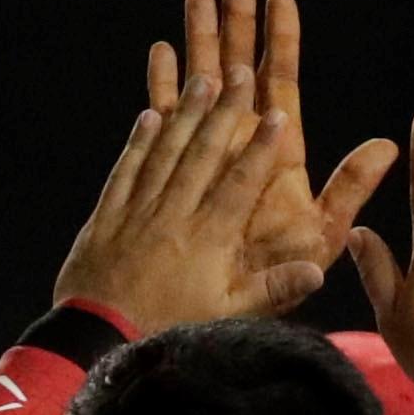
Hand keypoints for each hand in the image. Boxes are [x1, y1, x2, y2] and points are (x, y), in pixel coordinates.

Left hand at [50, 71, 289, 339]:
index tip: (278, 115)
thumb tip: (318, 272)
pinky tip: (150, 113)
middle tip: (242, 74)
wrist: (96, 341)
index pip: (241, 183)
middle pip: (205, 154)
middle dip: (227, 111)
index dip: (262, 148)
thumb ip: (272, 290)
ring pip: (166, 152)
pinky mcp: (107, 216)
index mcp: (208, 238)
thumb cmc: (166, 330)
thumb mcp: (226, 318)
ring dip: (186, 113)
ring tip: (204, 78)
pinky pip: (126, 169)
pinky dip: (138, 140)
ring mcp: (138, 211)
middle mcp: (174, 214)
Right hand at [161, 0, 397, 320]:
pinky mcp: (170, 173)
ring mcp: (203, 156)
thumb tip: (391, 146)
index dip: (279, 40)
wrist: (223, 312)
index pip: (279, 83)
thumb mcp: (320, 233)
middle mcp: (240, 146)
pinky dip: (161, 87)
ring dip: (197, 43)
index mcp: (276, 153)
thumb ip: (350, 190)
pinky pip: (163, 122)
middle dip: (235, 23)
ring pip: (199, 86)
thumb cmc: (279, 277)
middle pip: (237, 70)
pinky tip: (161, 52)